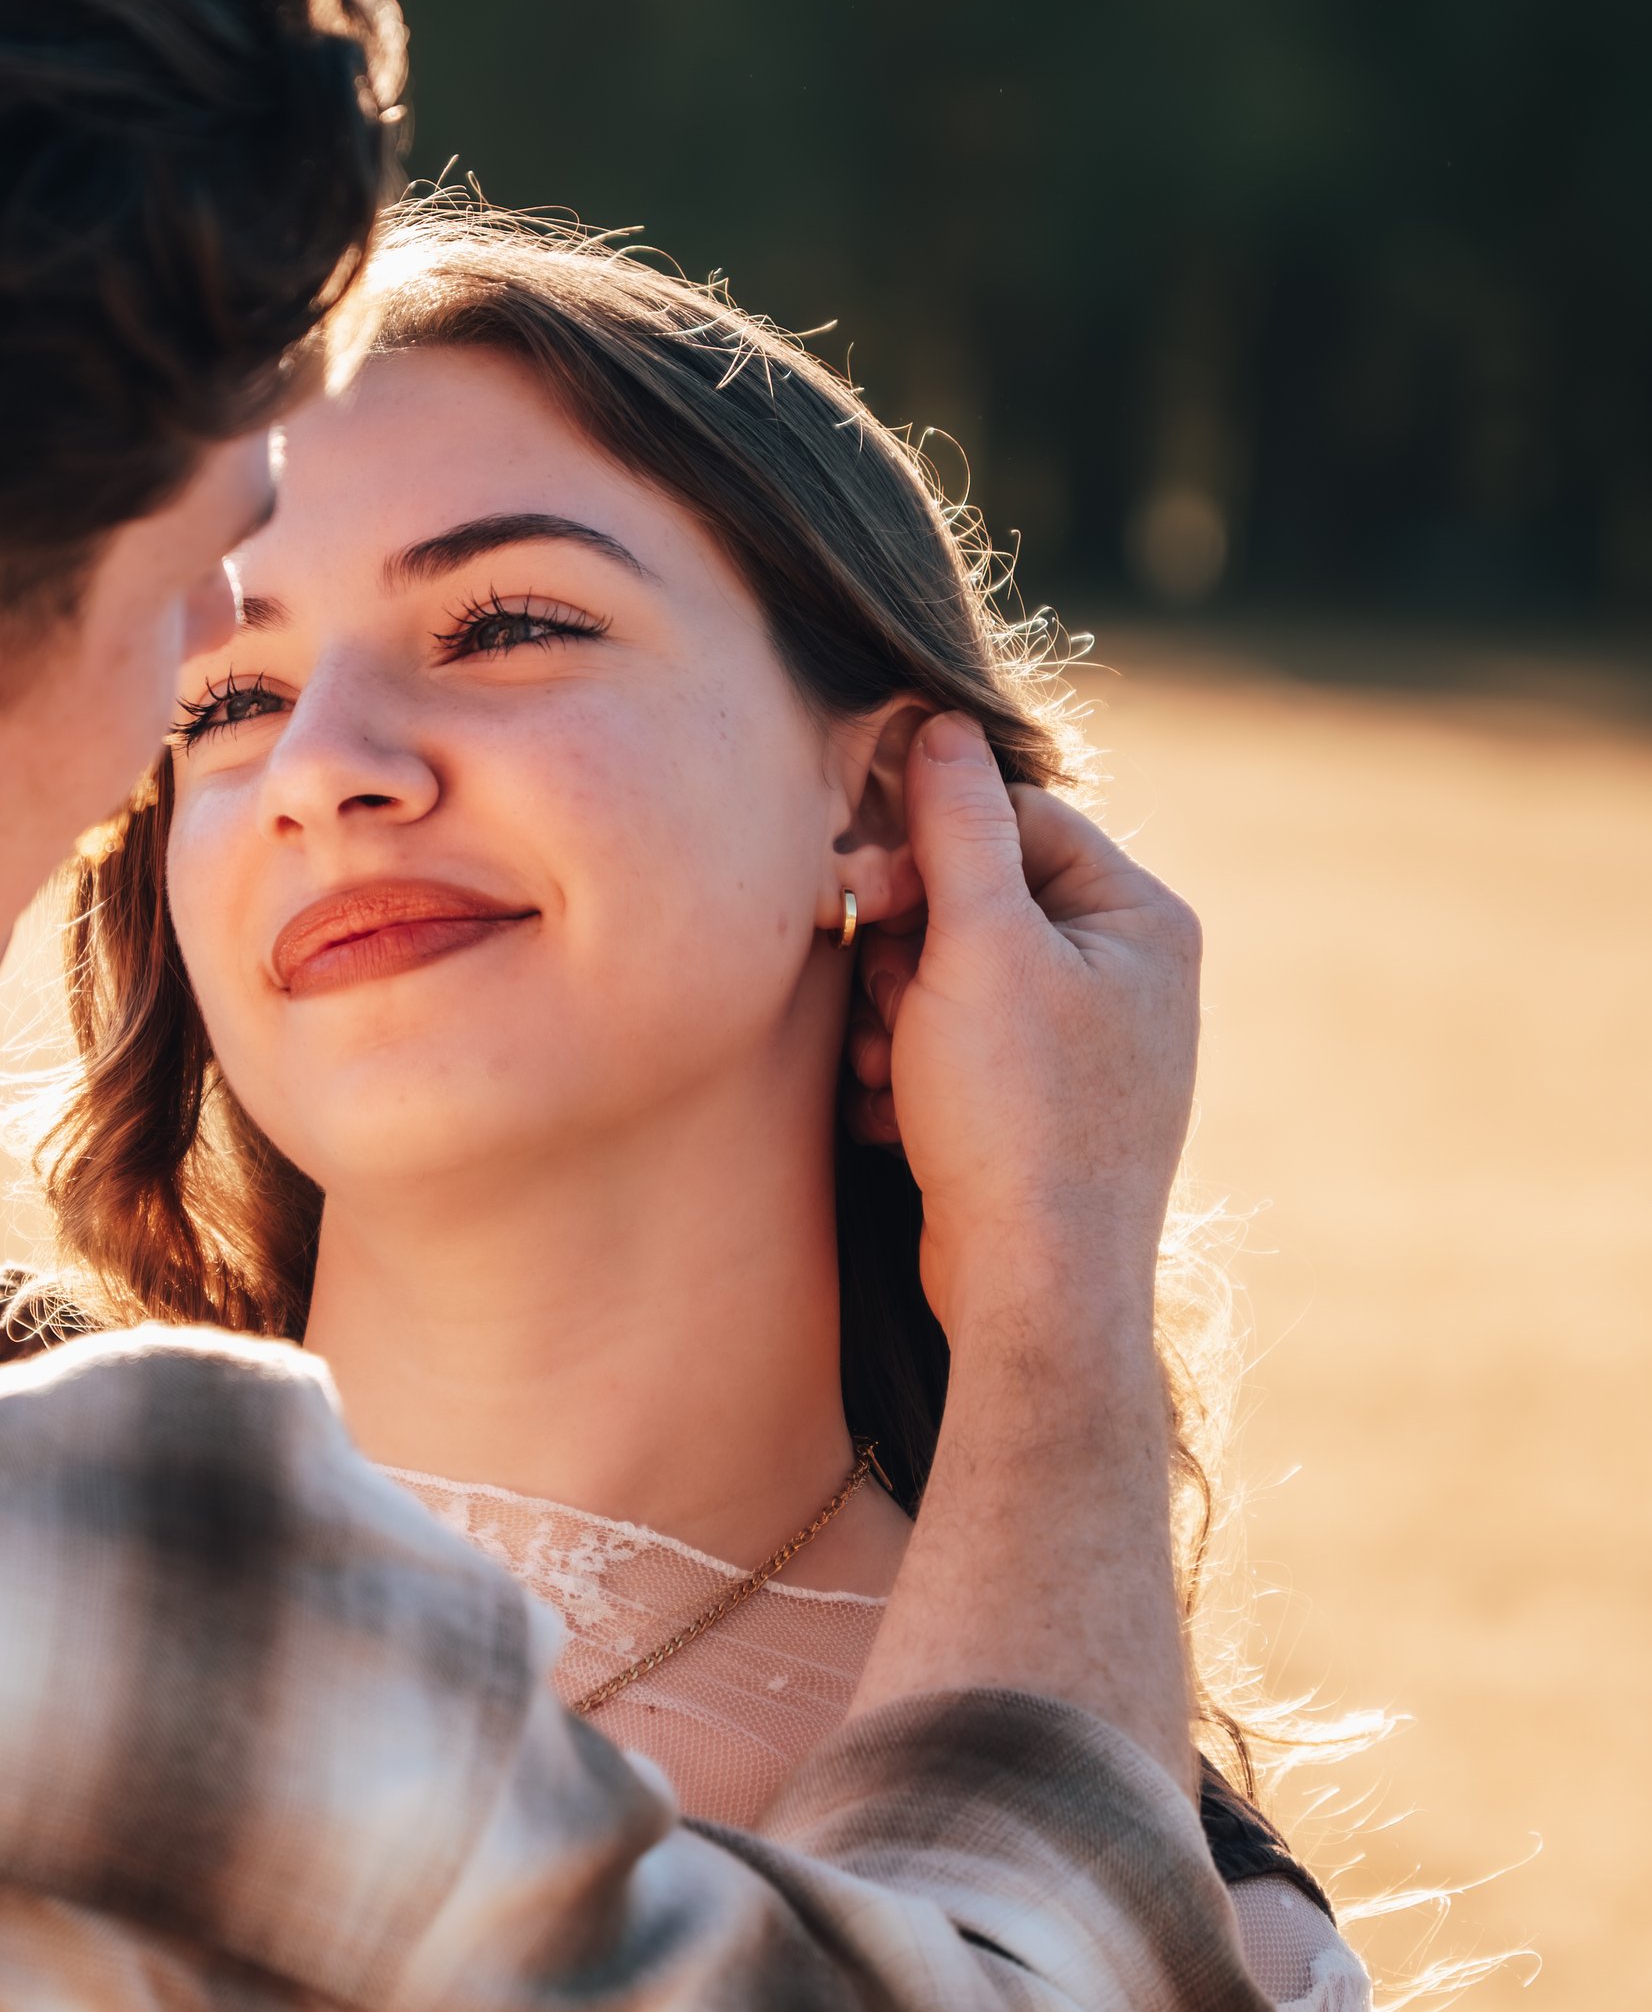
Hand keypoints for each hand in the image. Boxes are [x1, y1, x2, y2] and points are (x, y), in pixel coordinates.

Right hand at [867, 717, 1200, 1337]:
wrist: (1032, 1290)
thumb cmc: (1019, 1118)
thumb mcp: (980, 949)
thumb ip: (959, 828)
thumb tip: (940, 722)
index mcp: (1139, 921)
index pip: (1016, 819)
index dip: (929, 847)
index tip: (871, 892)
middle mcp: (1126, 976)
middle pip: (976, 899)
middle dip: (905, 947)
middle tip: (879, 994)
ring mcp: (1084, 1047)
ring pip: (950, 977)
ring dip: (894, 1014)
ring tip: (887, 1069)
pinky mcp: (1038, 1108)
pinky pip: (953, 1048)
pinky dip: (909, 1071)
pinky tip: (894, 1112)